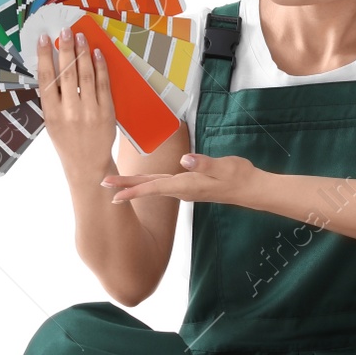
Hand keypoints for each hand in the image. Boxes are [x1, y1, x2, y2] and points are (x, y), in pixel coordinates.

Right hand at [37, 29, 114, 178]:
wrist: (87, 164)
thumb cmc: (66, 140)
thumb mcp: (51, 121)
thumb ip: (52, 97)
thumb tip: (51, 64)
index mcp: (51, 114)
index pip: (46, 78)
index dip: (45, 56)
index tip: (44, 38)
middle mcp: (70, 112)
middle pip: (67, 73)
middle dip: (66, 48)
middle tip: (65, 30)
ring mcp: (90, 112)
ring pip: (86, 75)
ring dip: (83, 53)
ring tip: (80, 36)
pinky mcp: (106, 113)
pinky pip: (103, 84)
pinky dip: (100, 67)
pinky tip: (97, 53)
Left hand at [102, 152, 260, 205]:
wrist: (252, 190)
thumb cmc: (240, 177)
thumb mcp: (225, 167)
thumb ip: (205, 164)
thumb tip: (186, 160)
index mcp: (186, 185)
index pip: (153, 187)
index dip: (132, 190)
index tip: (113, 194)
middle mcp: (182, 190)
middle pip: (148, 188)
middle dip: (125, 188)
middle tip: (103, 186)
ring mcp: (185, 189)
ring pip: (153, 187)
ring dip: (133, 186)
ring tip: (114, 186)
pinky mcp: (189, 186)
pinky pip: (161, 185)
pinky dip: (146, 184)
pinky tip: (140, 182)